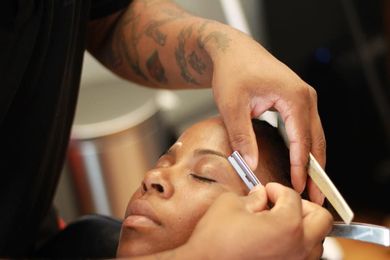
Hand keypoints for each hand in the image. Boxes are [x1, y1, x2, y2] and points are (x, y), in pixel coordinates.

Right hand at [185, 183, 332, 259]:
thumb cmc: (215, 242)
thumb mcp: (229, 205)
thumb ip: (251, 196)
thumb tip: (260, 196)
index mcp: (287, 225)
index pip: (292, 197)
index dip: (276, 189)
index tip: (266, 191)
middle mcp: (298, 248)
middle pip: (322, 219)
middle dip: (303, 206)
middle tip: (283, 204)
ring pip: (317, 241)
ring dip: (303, 227)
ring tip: (279, 223)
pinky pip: (303, 257)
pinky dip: (296, 245)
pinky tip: (275, 241)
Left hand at [210, 29, 324, 203]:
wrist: (232, 51)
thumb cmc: (232, 72)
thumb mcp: (232, 106)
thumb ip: (243, 135)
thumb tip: (251, 164)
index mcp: (294, 97)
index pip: (302, 141)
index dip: (300, 168)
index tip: (298, 188)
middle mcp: (305, 97)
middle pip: (317, 140)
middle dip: (316, 170)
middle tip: (315, 197)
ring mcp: (303, 97)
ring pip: (314, 135)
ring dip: (313, 161)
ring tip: (310, 186)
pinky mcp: (296, 100)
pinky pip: (306, 128)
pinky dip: (305, 147)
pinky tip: (301, 163)